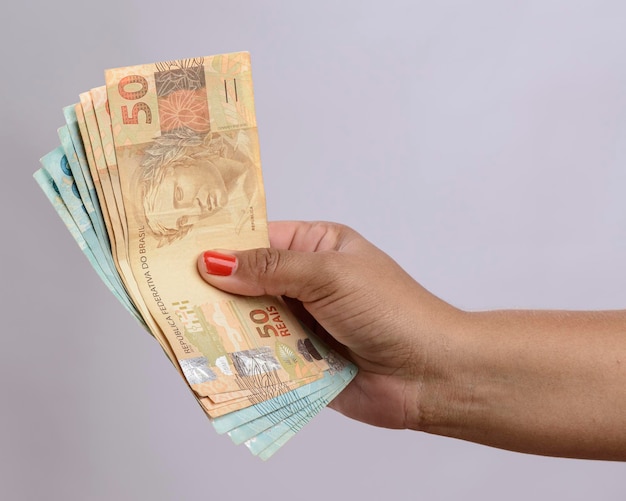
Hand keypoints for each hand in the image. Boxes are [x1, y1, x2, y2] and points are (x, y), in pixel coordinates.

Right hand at [197, 221, 460, 429]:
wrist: (430, 374)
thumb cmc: (391, 310)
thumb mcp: (329, 275)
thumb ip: (270, 269)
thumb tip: (213, 261)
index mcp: (315, 248)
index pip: (257, 240)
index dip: (219, 246)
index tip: (174, 252)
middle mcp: (305, 284)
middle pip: (246, 284)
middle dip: (214, 292)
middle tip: (168, 297)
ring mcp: (302, 324)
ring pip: (250, 323)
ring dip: (225, 329)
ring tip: (180, 330)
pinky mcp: (300, 362)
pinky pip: (262, 359)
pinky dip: (242, 361)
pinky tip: (212, 363)